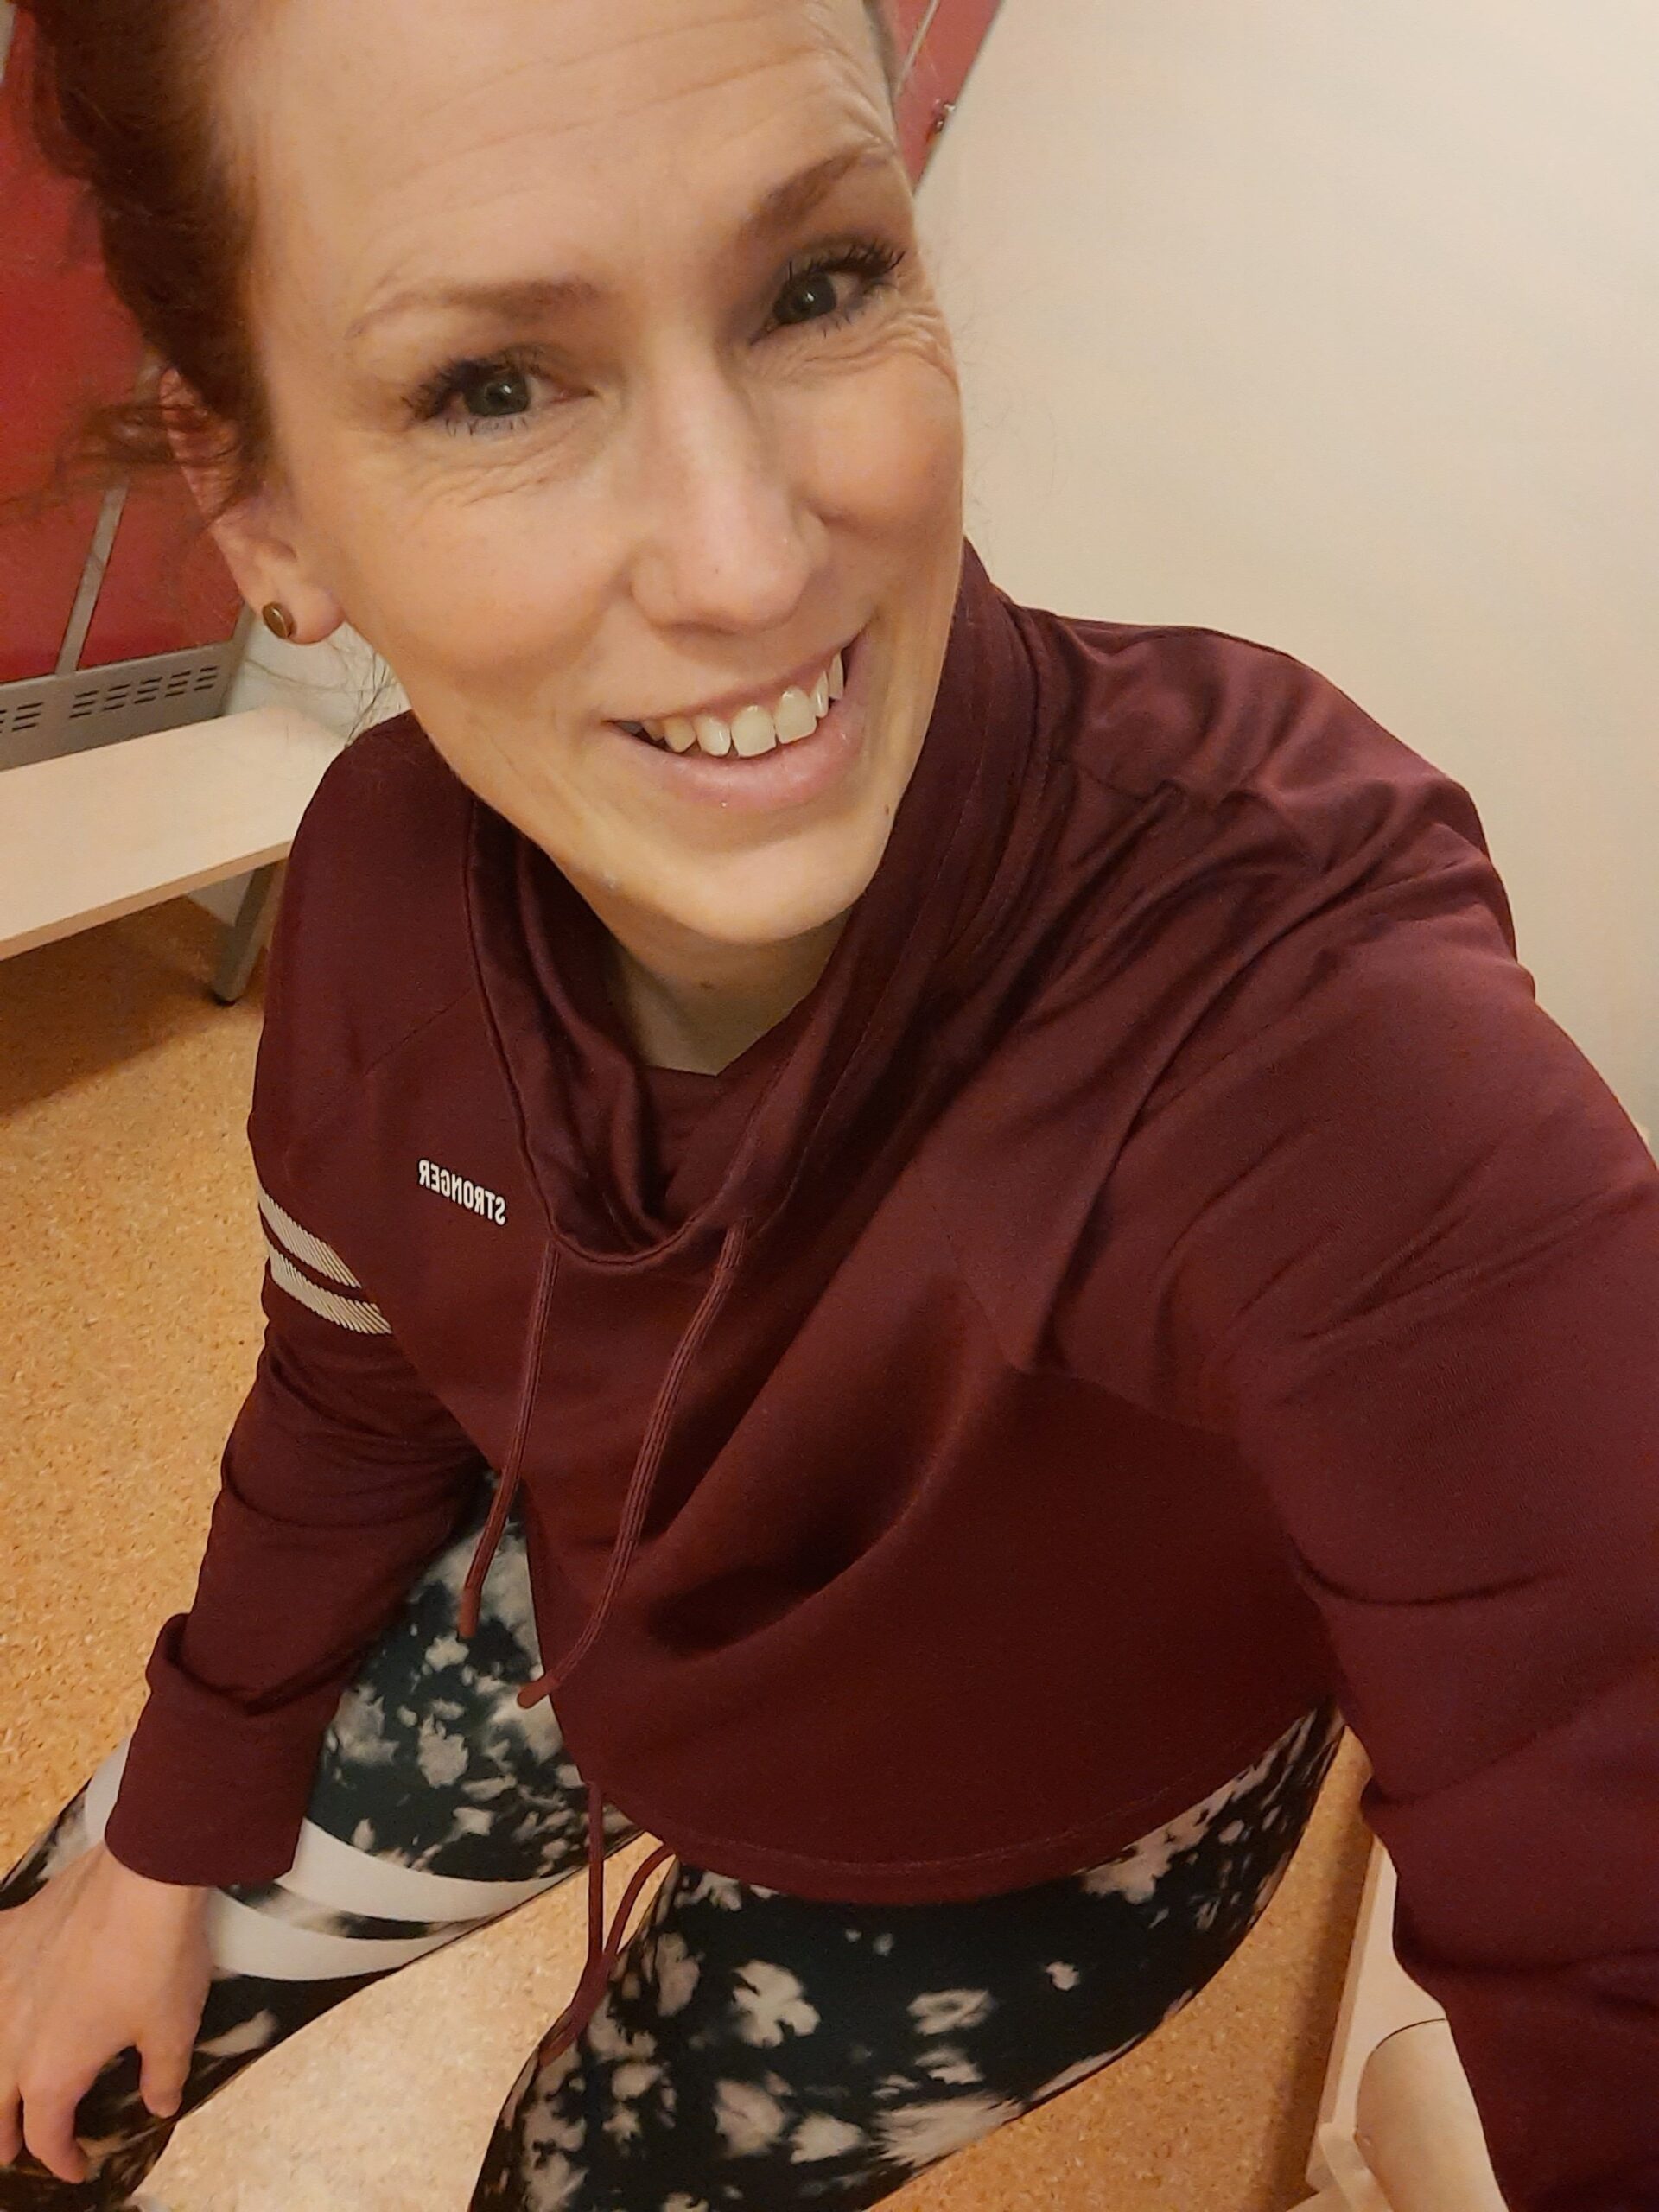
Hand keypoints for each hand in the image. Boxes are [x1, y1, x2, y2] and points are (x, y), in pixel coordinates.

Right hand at [0, 1838, 210, 2183]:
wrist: (143, 1879)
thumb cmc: (158, 1963)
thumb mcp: (173, 2029)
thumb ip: (163, 2076)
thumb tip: (160, 2106)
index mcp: (51, 2072)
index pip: (46, 2134)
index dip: (61, 2159)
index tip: (77, 2170)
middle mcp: (12, 2037)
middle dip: (2, 2135)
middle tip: (7, 2154)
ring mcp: (4, 1984)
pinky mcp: (9, 1936)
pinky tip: (5, 1987)